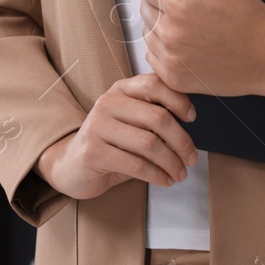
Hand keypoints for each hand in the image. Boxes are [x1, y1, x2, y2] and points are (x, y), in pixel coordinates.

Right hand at [35, 74, 198, 200]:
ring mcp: (98, 126)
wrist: (72, 166)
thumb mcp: (131, 123)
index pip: (154, 83)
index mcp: (120, 90)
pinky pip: (136, 164)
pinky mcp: (93, 151)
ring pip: (149, 143)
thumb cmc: (111, 145)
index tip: (192, 118)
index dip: (179, 99)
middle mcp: (107, 103)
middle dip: (182, 141)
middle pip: (157, 117)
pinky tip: (165, 180)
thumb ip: (153, 116)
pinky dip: (157, 175)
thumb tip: (190, 122)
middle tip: (192, 159)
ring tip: (180, 174)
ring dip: (172, 162)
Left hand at [138, 0, 264, 97]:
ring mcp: (171, 59)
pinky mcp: (173, 78)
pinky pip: (151, 56)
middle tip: (193, 11)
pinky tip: (188, 46)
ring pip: (146, 32)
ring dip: (162, 27)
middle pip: (144, 8)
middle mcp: (170, 34)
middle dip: (163, 4)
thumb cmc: (248, 19)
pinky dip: (164, 50)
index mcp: (179, 7)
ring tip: (192, 29)